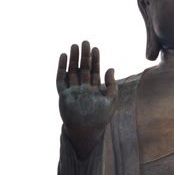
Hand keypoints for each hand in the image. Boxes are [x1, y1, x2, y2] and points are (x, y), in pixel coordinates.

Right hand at [57, 41, 117, 157]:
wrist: (86, 132)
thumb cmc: (100, 119)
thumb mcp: (111, 101)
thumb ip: (112, 85)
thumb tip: (111, 68)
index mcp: (94, 90)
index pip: (94, 71)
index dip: (95, 60)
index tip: (96, 48)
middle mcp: (82, 89)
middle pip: (83, 69)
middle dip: (84, 56)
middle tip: (85, 42)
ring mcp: (72, 91)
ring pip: (72, 71)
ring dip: (73, 59)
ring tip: (74, 46)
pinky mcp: (63, 95)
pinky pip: (61, 79)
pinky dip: (61, 68)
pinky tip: (63, 57)